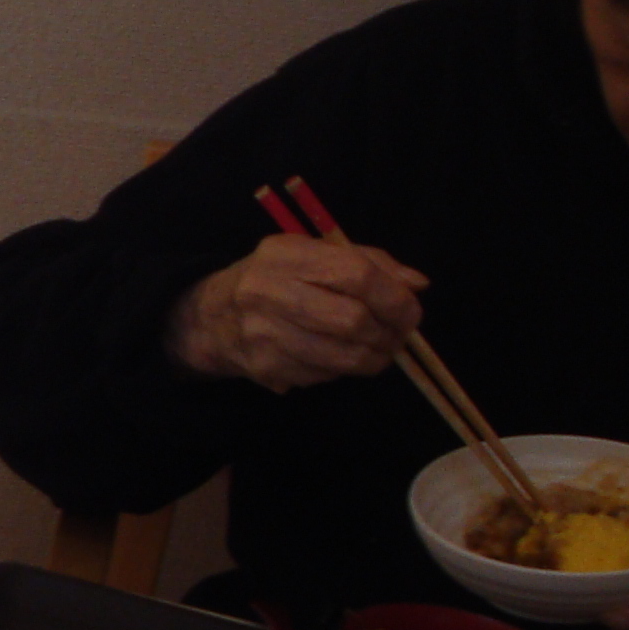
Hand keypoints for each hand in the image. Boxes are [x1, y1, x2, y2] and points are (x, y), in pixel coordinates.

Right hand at [165, 236, 427, 390]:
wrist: (211, 316)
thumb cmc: (276, 278)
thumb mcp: (314, 254)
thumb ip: (368, 262)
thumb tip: (417, 284)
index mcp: (286, 254)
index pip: (355, 274)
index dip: (394, 297)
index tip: (410, 311)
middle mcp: (268, 291)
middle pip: (352, 320)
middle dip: (388, 333)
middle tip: (397, 335)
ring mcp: (263, 333)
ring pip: (343, 356)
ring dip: (374, 358)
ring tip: (379, 350)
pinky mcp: (265, 367)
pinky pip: (325, 375)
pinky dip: (343, 370)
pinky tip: (340, 357)